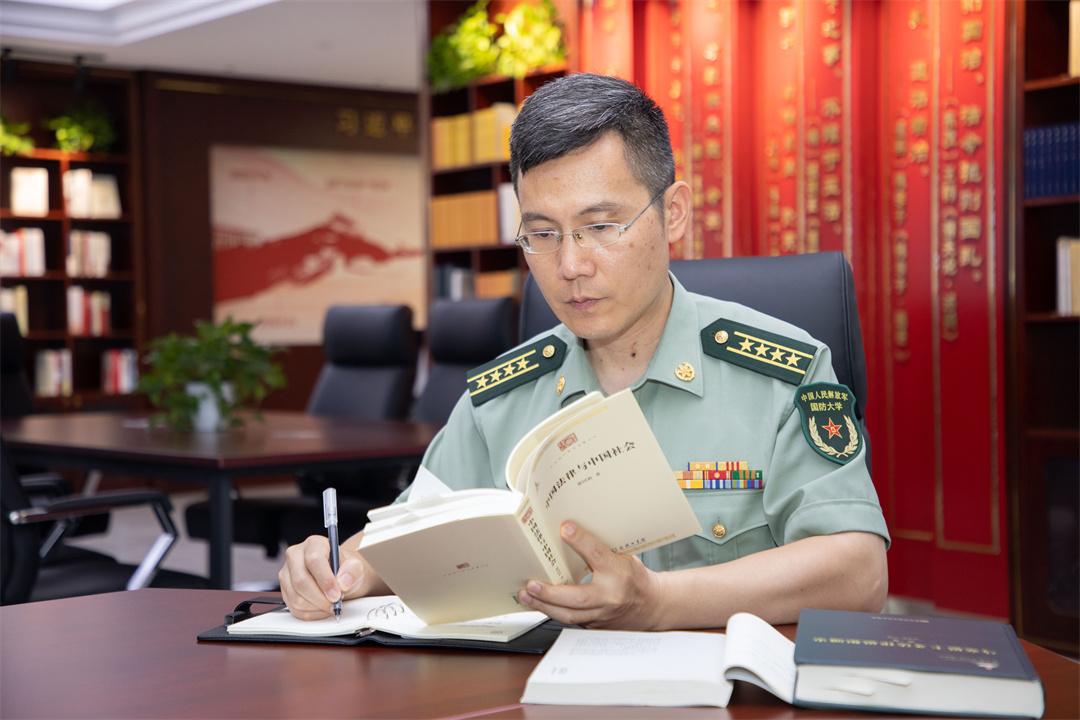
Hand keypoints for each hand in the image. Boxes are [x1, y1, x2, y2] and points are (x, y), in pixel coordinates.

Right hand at [278, 534, 373, 619]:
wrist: (339, 576)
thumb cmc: (345, 569)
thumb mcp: (356, 566)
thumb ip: (353, 571)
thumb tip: (343, 582)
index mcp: (313, 544)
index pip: (314, 560)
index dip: (325, 580)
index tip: (336, 594)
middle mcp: (295, 556)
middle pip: (301, 581)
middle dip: (320, 598)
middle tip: (335, 604)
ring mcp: (287, 574)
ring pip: (296, 597)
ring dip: (316, 607)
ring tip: (330, 605)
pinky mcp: (285, 591)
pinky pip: (294, 608)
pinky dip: (310, 613)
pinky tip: (322, 609)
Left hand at [517, 521, 663, 628]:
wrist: (652, 606)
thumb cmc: (635, 578)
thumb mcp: (624, 557)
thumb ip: (600, 549)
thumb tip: (570, 530)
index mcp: (620, 572)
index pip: (598, 554)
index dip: (580, 540)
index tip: (564, 528)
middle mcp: (610, 596)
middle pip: (577, 598)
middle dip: (551, 592)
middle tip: (531, 584)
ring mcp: (602, 615)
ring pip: (569, 615)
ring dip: (544, 606)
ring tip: (526, 595)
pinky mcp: (594, 626)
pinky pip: (570, 620)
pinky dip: (552, 611)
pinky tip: (538, 603)